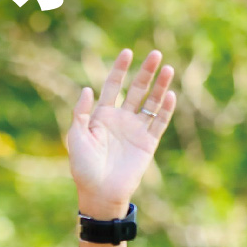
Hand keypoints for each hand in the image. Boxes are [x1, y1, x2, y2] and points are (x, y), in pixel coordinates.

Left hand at [66, 49, 176, 219]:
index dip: (120, 70)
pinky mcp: (148, 143)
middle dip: (146, 72)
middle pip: (136, 90)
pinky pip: (159, 123)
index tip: (127, 52)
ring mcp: (136, 130)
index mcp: (102, 116)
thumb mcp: (75, 138)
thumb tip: (87, 88)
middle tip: (156, 54)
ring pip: (151, 102)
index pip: (113, 87)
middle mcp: (121, 119)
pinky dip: (165, 109)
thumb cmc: (83, 167)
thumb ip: (80, 113)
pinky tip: (170, 95)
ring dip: (160, 86)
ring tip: (169, 68)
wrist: (100, 193)